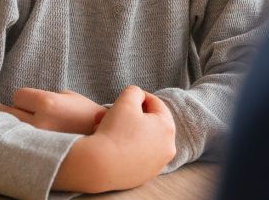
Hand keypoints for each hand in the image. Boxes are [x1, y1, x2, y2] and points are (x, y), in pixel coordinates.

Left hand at [0, 88, 106, 134]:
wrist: (103, 142)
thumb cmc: (86, 115)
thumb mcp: (68, 96)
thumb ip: (44, 96)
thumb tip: (19, 100)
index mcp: (48, 103)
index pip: (18, 95)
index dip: (23, 97)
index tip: (29, 101)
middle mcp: (40, 122)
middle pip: (8, 112)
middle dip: (4, 109)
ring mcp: (38, 140)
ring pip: (9, 128)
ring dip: (3, 123)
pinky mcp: (38, 154)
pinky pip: (17, 143)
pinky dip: (13, 138)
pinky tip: (7, 136)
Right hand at [52, 85, 175, 192]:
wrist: (99, 165)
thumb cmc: (114, 130)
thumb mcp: (125, 100)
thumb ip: (135, 91)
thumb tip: (139, 97)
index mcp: (167, 127)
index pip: (156, 104)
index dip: (141, 97)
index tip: (127, 97)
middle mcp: (169, 147)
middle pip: (154, 123)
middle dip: (140, 116)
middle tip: (123, 113)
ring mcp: (159, 164)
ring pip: (149, 140)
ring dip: (137, 132)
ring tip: (119, 128)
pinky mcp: (147, 176)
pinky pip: (142, 156)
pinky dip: (133, 149)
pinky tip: (119, 145)